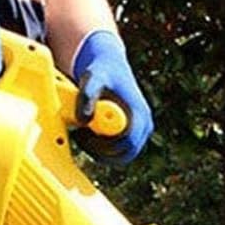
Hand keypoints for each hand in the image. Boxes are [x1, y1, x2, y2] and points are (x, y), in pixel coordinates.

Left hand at [72, 30, 152, 165]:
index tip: (84, 135)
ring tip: (82, 134)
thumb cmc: (103, 71)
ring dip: (100, 153)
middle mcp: (144, 126)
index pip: (128, 143)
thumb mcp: (93, 78)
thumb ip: (87, 96)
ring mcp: (139, 133)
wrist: (110, 66)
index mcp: (140, 114)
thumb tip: (83, 120)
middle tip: (80, 136)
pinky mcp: (131, 137)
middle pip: (125, 154)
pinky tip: (88, 135)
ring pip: (121, 157)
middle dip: (101, 152)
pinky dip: (102, 151)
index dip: (105, 145)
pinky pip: (118, 153)